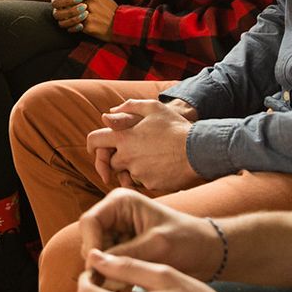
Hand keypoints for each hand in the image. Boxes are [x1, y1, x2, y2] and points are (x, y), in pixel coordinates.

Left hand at [52, 0, 115, 37]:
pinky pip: (74, 26)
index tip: (68, 0)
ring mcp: (89, 15)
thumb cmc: (108, 8)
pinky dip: (74, 27)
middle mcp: (90, 4)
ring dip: (69, 17)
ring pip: (69, 15)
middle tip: (68, 10)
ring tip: (73, 18)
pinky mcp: (89, 27)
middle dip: (65, 7)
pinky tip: (78, 26)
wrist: (121, 25)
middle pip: (66, 3)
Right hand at [77, 188, 224, 283]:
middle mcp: (115, 216)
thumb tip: (94, 267)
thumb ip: (124, 254)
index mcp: (120, 202)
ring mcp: (118, 233)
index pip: (89, 222)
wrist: (210, 253)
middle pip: (90, 240)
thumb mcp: (157, 245)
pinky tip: (128, 288)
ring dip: (107, 272)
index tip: (100, 269)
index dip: (91, 246)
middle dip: (99, 262)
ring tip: (125, 287)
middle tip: (115, 283)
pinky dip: (115, 278)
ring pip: (98, 256)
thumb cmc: (189, 240)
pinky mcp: (124, 250)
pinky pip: (109, 265)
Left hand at [85, 99, 203, 194]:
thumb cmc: (176, 127)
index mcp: (124, 138)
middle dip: (118, 158)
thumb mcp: (154, 108)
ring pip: (128, 173)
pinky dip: (149, 176)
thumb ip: (130, 107)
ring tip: (152, 158)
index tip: (93, 148)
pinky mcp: (150, 185)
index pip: (95, 140)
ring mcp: (138, 173)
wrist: (199, 150)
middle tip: (133, 153)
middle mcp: (127, 157)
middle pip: (111, 161)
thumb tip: (109, 112)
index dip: (91, 144)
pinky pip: (143, 182)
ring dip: (134, 168)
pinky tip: (162, 167)